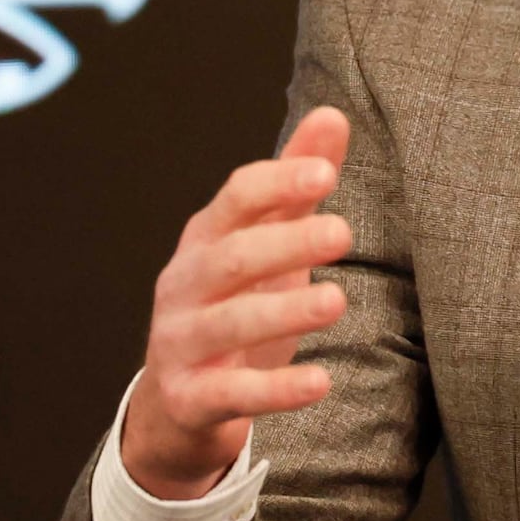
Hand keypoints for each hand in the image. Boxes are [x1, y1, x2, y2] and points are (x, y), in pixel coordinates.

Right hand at [118, 108, 354, 500]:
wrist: (177, 404)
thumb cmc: (232, 306)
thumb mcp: (262, 244)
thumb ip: (294, 186)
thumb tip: (334, 117)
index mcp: (206, 239)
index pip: (235, 199)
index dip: (277, 183)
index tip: (325, 174)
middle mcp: (185, 285)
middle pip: (232, 257)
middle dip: (286, 243)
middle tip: (342, 233)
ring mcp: (181, 343)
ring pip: (230, 323)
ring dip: (283, 311)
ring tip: (336, 300)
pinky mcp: (190, 398)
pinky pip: (233, 393)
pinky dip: (276, 389)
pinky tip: (319, 382)